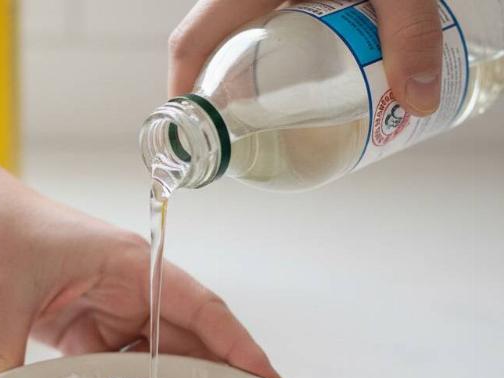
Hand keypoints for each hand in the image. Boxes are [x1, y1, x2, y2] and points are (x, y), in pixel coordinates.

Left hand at [0, 157, 283, 377]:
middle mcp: (129, 284)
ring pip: (154, 352)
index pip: (199, 306)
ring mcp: (108, 304)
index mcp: (129, 264)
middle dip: (216, 373)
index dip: (237, 344)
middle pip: (186, 335)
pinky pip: (117, 360)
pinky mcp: (85, 321)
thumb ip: (1, 360)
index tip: (268, 377)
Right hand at [169, 0, 442, 115]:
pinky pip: (272, 20)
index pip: (193, 40)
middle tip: (247, 133)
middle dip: (222, 92)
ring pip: (243, 34)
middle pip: (214, 46)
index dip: (183, 89)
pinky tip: (318, 69)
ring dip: (252, 73)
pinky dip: (282, 49)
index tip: (190, 133)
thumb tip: (417, 101)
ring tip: (280, 112)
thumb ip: (410, 31)